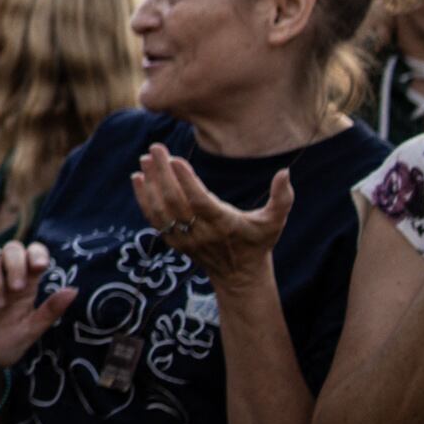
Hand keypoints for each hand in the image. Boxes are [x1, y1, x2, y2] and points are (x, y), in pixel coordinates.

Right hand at [0, 241, 72, 373]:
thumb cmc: (5, 345)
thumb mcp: (31, 330)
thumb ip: (50, 311)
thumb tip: (74, 290)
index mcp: (25, 284)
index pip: (32, 254)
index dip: (37, 253)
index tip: (40, 267)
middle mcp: (3, 277)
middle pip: (12, 248)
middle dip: (16, 264)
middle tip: (17, 288)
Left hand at [133, 147, 289, 284]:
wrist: (239, 275)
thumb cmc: (258, 242)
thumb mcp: (275, 221)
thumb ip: (282, 198)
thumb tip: (285, 172)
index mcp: (224, 224)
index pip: (200, 202)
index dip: (187, 181)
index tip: (175, 158)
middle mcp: (201, 233)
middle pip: (175, 202)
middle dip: (163, 174)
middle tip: (155, 148)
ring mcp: (185, 239)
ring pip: (161, 210)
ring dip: (150, 184)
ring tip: (145, 159)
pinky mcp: (174, 241)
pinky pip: (154, 219)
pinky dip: (144, 199)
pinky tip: (138, 178)